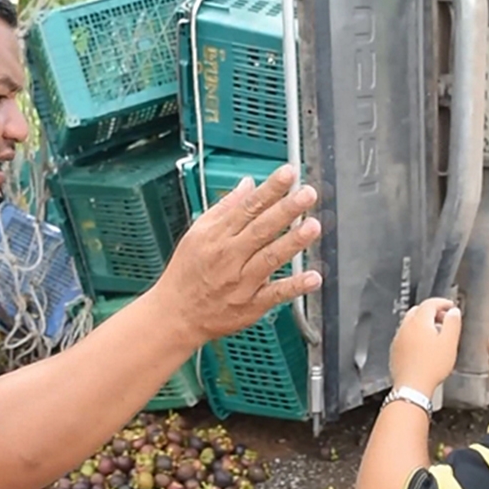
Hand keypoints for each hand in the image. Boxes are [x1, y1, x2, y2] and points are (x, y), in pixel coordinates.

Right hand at [151, 164, 321, 344]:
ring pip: (270, 258)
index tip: (288, 174)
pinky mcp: (251, 305)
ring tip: (312, 227)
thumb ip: (225, 208)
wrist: (175, 314)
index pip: (248, 207)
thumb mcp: (197, 234)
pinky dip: (295, 286)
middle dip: (285, 210)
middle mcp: (230, 256)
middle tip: (307, 194)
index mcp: (217, 236)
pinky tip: (313, 277)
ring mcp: (242, 282)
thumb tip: (248, 185)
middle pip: (261, 229)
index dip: (270, 189)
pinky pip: (275, 294)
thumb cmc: (186, 273)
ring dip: (292, 242)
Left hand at [389, 298, 462, 390]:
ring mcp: (398, 338)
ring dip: (423, 323)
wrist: (413, 386)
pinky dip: (415, 335)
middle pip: (418, 311)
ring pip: (411, 323)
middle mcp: (406, 327)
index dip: (442, 303)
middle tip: (444, 319)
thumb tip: (453, 312)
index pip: (430, 303)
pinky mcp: (395, 350)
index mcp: (419, 322)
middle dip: (432, 311)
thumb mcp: (450, 343)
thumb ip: (453, 323)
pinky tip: (424, 347)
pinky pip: (406, 336)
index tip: (450, 306)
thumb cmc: (431, 367)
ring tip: (436, 334)